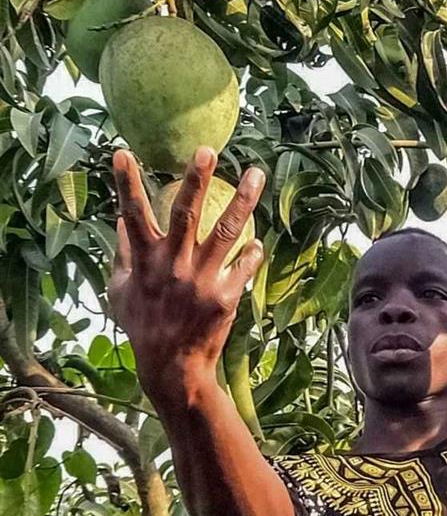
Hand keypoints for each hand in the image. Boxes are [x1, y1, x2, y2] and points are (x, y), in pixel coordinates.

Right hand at [107, 146, 265, 397]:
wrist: (172, 366)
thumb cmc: (143, 327)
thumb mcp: (120, 293)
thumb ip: (121, 256)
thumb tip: (119, 223)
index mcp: (145, 261)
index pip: (131, 215)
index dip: (125, 183)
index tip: (122, 152)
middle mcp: (173, 266)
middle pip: (185, 213)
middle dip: (195, 179)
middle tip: (207, 149)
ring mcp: (200, 280)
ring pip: (225, 231)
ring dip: (243, 201)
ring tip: (257, 174)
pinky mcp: (224, 297)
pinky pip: (243, 266)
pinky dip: (252, 253)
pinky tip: (257, 244)